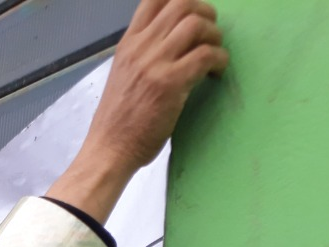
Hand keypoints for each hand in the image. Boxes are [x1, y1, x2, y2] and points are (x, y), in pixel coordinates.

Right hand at [47, 0, 227, 221]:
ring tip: (214, 54)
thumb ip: (142, 55)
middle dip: (205, 12)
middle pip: (181, 3)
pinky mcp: (171, 84)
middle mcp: (141, 47)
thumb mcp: (123, 75)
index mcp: (128, 43)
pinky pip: (206, 55)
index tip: (192, 14)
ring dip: (215, 36)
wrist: (108, 150)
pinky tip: (216, 73)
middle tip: (210, 34)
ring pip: (196, 24)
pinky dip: (220, 60)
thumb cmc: (116, 121)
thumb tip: (169, 43)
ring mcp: (155, 64)